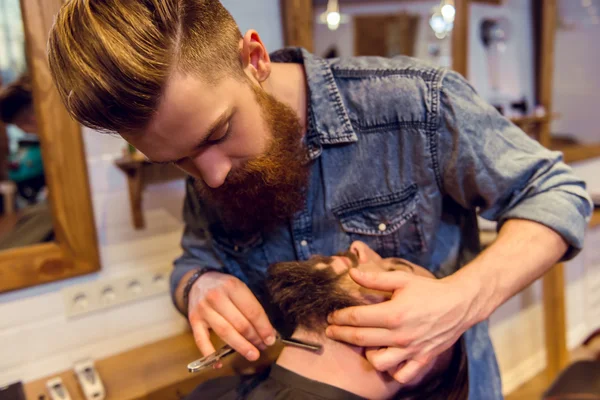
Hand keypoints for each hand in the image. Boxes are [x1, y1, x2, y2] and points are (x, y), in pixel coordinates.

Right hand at [187, 271, 276, 363]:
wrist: (198, 282)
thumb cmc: (224, 288)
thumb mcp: (239, 288)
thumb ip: (252, 307)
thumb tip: (268, 332)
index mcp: (232, 286)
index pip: (252, 310)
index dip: (263, 327)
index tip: (271, 339)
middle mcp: (216, 296)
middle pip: (240, 323)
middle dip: (254, 338)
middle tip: (263, 347)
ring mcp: (203, 309)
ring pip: (224, 332)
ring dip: (241, 346)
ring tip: (252, 354)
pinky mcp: (194, 320)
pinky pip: (201, 340)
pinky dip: (210, 353)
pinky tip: (219, 363)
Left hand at [326, 268, 477, 383]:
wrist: (459, 304)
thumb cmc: (428, 290)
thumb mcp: (402, 279)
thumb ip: (375, 278)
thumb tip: (352, 272)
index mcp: (394, 313)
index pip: (356, 318)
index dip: (339, 317)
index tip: (331, 316)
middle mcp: (401, 335)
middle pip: (361, 339)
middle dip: (340, 334)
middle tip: (330, 330)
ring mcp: (412, 350)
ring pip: (379, 363)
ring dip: (367, 354)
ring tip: (364, 344)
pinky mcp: (423, 359)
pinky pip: (402, 375)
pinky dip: (393, 371)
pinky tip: (387, 358)